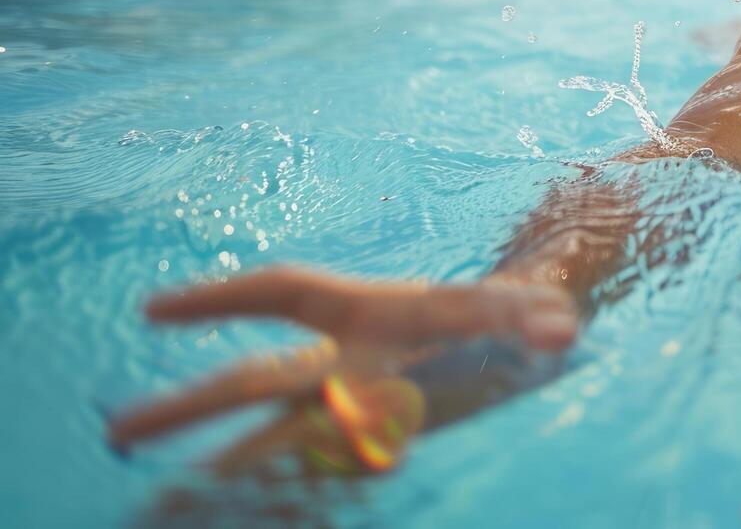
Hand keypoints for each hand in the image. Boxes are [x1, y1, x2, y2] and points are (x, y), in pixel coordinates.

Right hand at [108, 266, 577, 473]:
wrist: (537, 333)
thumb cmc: (518, 309)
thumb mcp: (523, 307)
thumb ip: (533, 315)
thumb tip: (563, 332)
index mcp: (370, 314)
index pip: (288, 295)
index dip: (222, 298)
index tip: (151, 311)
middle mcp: (348, 363)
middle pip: (257, 383)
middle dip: (191, 410)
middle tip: (116, 433)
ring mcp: (355, 408)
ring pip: (271, 442)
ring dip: (219, 476)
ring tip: (151, 512)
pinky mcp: (375, 445)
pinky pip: (315, 477)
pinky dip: (278, 500)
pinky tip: (237, 524)